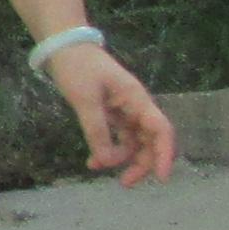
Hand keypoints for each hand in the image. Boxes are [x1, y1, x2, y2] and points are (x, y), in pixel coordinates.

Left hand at [50, 44, 175, 184]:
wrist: (63, 46)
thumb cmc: (77, 67)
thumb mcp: (85, 100)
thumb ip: (97, 131)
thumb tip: (108, 161)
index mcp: (137, 100)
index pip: (161, 130)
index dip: (165, 155)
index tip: (161, 178)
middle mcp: (136, 107)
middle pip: (150, 141)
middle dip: (142, 164)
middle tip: (125, 183)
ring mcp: (125, 110)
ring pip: (133, 142)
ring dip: (121, 159)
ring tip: (96, 168)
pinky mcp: (112, 113)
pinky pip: (116, 137)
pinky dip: (107, 150)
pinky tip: (92, 160)